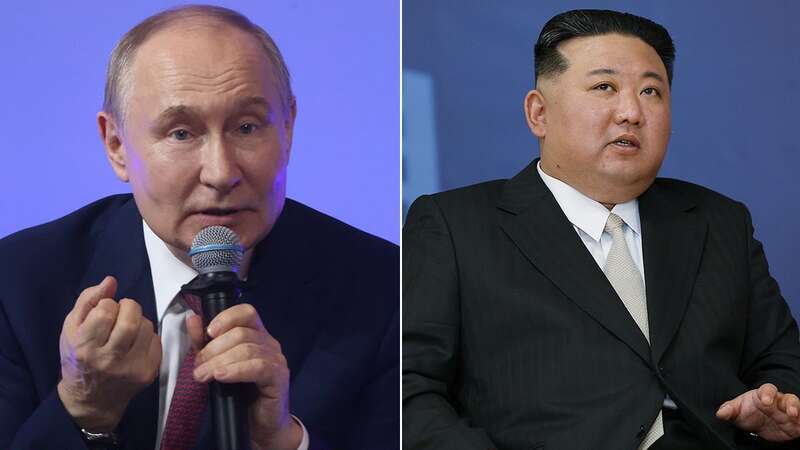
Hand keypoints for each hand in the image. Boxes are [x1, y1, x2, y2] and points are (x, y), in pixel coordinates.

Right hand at [57, 276, 161, 430]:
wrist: (91, 400)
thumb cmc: (77, 358)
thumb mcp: (71, 328)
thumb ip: (87, 300)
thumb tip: (111, 281)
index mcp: (85, 347)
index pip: (105, 310)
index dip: (107, 305)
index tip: (103, 313)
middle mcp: (109, 360)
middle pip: (131, 319)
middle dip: (128, 307)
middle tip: (121, 313)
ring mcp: (131, 368)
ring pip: (147, 327)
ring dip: (139, 321)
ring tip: (127, 330)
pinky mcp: (148, 373)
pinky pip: (157, 340)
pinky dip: (148, 336)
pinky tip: (135, 344)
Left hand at [189, 303, 301, 448]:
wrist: (261, 425)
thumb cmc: (241, 394)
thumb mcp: (218, 364)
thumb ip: (205, 343)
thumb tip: (193, 319)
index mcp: (258, 335)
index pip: (246, 313)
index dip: (226, 318)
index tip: (207, 333)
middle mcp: (270, 343)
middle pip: (242, 333)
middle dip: (214, 348)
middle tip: (198, 366)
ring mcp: (276, 359)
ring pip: (247, 349)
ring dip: (219, 362)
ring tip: (202, 375)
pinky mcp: (279, 377)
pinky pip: (258, 366)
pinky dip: (236, 370)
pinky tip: (221, 377)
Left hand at [716, 383, 799, 440]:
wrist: (755, 425)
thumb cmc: (746, 412)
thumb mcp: (736, 411)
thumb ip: (728, 410)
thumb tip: (720, 413)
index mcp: (763, 395)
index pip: (767, 389)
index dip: (767, 394)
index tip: (765, 401)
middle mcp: (779, 402)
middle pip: (788, 398)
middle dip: (791, 403)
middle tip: (790, 411)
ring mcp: (788, 413)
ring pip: (797, 407)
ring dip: (798, 411)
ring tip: (795, 416)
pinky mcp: (795, 425)